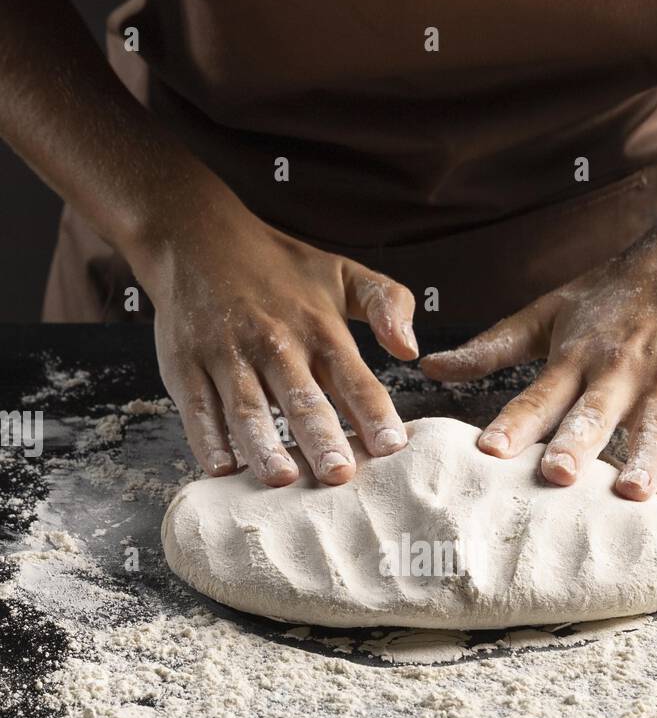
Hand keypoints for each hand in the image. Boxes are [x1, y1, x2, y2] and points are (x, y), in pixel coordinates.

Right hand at [135, 193, 417, 485]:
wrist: (196, 238)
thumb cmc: (280, 269)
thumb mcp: (342, 273)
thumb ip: (387, 303)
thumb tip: (410, 349)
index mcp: (318, 328)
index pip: (353, 378)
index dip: (373, 412)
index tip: (392, 447)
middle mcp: (275, 343)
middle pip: (300, 397)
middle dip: (321, 437)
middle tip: (338, 475)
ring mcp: (227, 355)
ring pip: (247, 407)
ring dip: (264, 443)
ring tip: (282, 478)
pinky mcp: (186, 366)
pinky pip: (197, 408)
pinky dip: (207, 438)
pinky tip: (222, 469)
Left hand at [421, 214, 656, 499]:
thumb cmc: (612, 294)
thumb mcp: (547, 313)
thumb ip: (492, 347)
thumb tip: (430, 367)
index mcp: (576, 357)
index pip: (538, 396)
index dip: (514, 424)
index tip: (489, 452)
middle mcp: (618, 372)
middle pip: (594, 414)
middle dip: (577, 443)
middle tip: (557, 474)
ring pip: (655, 427)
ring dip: (646, 460)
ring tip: (634, 493)